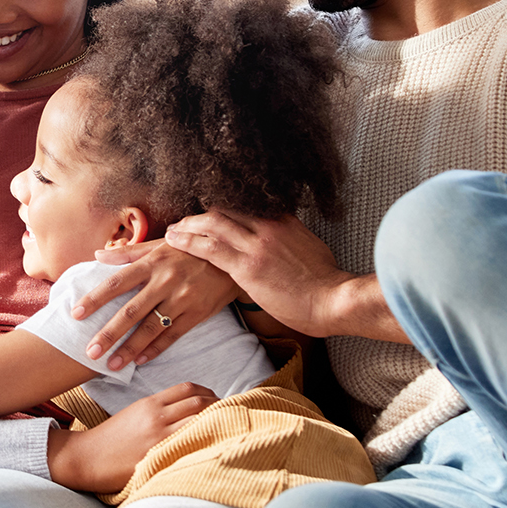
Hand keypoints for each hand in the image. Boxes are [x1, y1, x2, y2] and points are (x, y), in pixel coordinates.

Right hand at [47, 382, 216, 492]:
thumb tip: (183, 412)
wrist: (85, 458)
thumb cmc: (109, 440)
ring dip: (218, 423)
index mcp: (150, 403)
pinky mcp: (158, 456)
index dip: (208, 392)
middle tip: (231, 414)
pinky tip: (215, 448)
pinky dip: (206, 442)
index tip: (218, 400)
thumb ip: (157, 411)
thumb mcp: (132, 415)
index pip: (188, 389)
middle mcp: (157, 416)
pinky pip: (190, 444)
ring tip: (228, 430)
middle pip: (199, 402)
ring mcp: (159, 437)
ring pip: (199, 421)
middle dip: (220, 406)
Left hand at [73, 242, 240, 371]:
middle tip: (90, 351)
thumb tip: (97, 255)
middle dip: (109, 333)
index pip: (117, 282)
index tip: (76, 314)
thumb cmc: (190, 249)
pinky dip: (156, 349)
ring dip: (129, 349)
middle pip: (131, 311)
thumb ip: (128, 253)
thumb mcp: (161, 244)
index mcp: (153, 263)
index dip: (95, 299)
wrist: (231, 256)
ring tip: (111, 364)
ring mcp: (183, 299)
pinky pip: (173, 335)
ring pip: (151, 328)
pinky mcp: (198, 314)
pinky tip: (140, 361)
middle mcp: (166, 281)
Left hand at [164, 210, 405, 342]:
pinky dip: (188, 241)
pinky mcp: (247, 266)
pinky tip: (174, 240)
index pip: (244, 207)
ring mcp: (257, 244)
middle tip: (184, 221)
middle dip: (200, 215)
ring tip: (172, 230)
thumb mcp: (310, 249)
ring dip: (188, 225)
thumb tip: (284, 241)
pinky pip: (210, 248)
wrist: (334, 300)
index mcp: (284, 221)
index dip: (222, 211)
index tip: (208, 216)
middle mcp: (269, 226)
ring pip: (213, 223)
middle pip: (224, 210)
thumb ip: (291, 240)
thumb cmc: (325, 284)